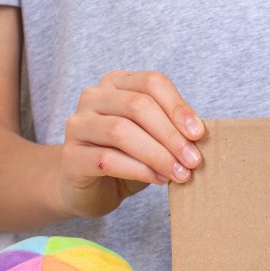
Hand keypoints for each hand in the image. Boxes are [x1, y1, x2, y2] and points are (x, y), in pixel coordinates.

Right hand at [59, 70, 204, 217]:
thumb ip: (173, 129)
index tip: (199, 134)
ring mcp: (77, 125)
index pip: (152, 83)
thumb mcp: (154, 137)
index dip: (178, 107)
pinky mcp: (69, 156)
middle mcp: (93, 97)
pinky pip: (107, 159)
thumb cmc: (128, 157)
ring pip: (121, 131)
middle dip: (171, 135)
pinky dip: (139, 170)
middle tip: (193, 161)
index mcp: (117, 83)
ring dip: (158, 154)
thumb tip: (200, 136)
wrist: (89, 187)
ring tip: (180, 173)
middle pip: (138, 106)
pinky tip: (158, 179)